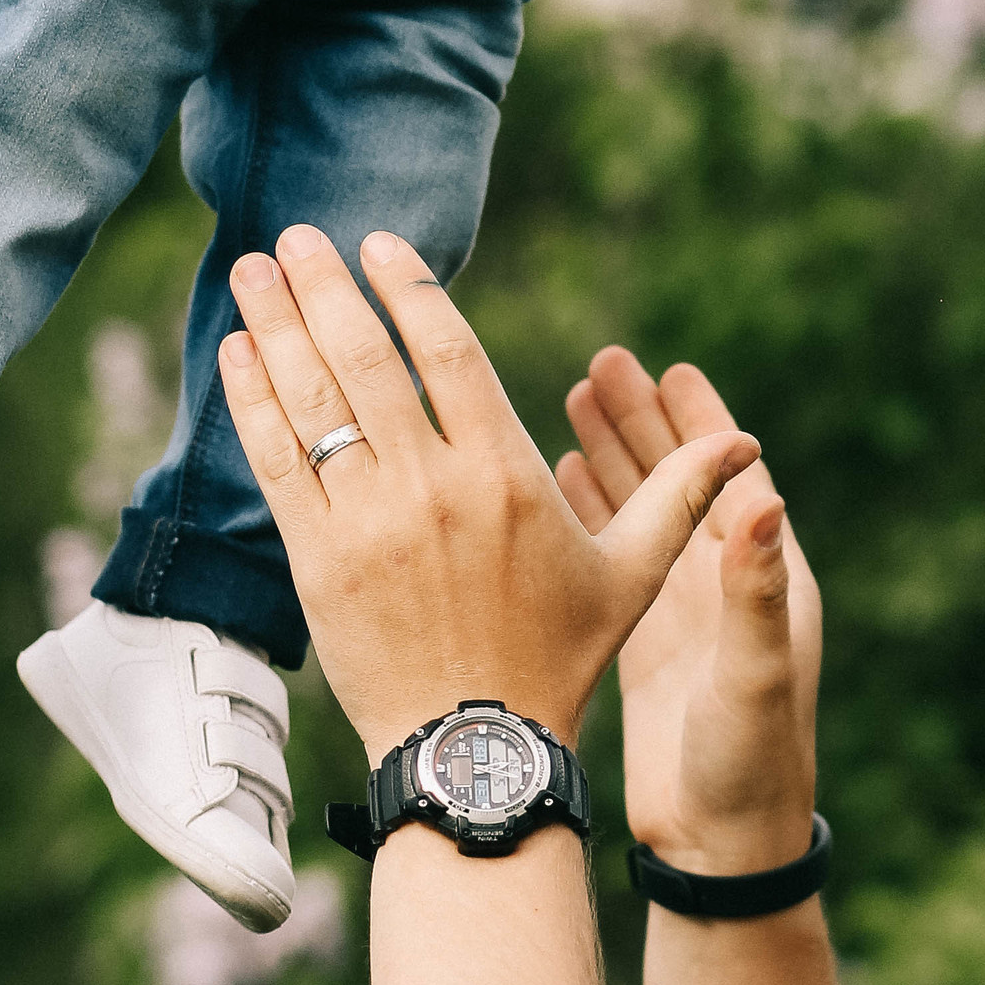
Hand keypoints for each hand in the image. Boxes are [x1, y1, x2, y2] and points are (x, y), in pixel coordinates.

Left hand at [217, 229, 754, 759]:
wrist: (475, 749)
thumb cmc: (558, 657)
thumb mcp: (634, 574)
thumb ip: (680, 497)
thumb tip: (746, 444)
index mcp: (506, 476)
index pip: (450, 355)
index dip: (410, 291)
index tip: (377, 245)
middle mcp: (432, 489)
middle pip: (368, 362)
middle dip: (324, 289)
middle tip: (296, 235)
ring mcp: (367, 525)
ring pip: (315, 403)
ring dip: (277, 327)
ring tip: (254, 269)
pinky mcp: (318, 563)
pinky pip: (276, 465)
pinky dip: (253, 403)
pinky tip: (237, 354)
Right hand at [558, 351, 820, 877]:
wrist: (723, 847)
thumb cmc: (751, 763)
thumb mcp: (756, 670)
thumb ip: (758, 585)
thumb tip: (766, 491)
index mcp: (765, 579)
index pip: (729, 477)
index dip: (700, 421)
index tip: (667, 366)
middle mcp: (724, 585)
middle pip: (679, 480)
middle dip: (640, 423)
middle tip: (598, 365)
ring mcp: (681, 612)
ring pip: (642, 512)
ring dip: (607, 459)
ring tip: (565, 401)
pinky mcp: (642, 641)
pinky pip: (614, 559)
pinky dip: (589, 516)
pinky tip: (552, 482)